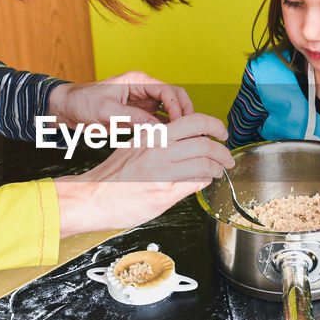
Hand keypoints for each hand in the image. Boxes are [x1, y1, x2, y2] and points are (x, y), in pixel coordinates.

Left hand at [47, 71, 194, 126]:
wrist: (68, 110)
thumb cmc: (82, 102)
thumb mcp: (105, 110)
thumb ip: (131, 117)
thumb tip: (155, 127)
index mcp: (138, 81)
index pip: (168, 91)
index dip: (177, 107)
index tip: (181, 124)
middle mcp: (144, 91)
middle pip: (175, 99)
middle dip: (185, 114)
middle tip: (189, 133)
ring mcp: (143, 104)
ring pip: (171, 112)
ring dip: (179, 124)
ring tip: (185, 140)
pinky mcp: (139, 117)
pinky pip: (159, 123)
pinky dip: (167, 131)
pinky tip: (171, 142)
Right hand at [54, 112, 233, 235]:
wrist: (92, 197)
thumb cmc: (110, 176)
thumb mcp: (133, 146)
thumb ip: (158, 142)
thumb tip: (183, 143)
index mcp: (152, 134)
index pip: (194, 121)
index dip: (215, 126)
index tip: (221, 133)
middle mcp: (159, 149)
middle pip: (206, 144)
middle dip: (223, 152)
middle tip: (227, 157)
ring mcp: (163, 172)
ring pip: (205, 164)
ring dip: (217, 169)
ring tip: (218, 171)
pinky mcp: (164, 193)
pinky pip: (196, 183)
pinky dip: (205, 182)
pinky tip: (203, 182)